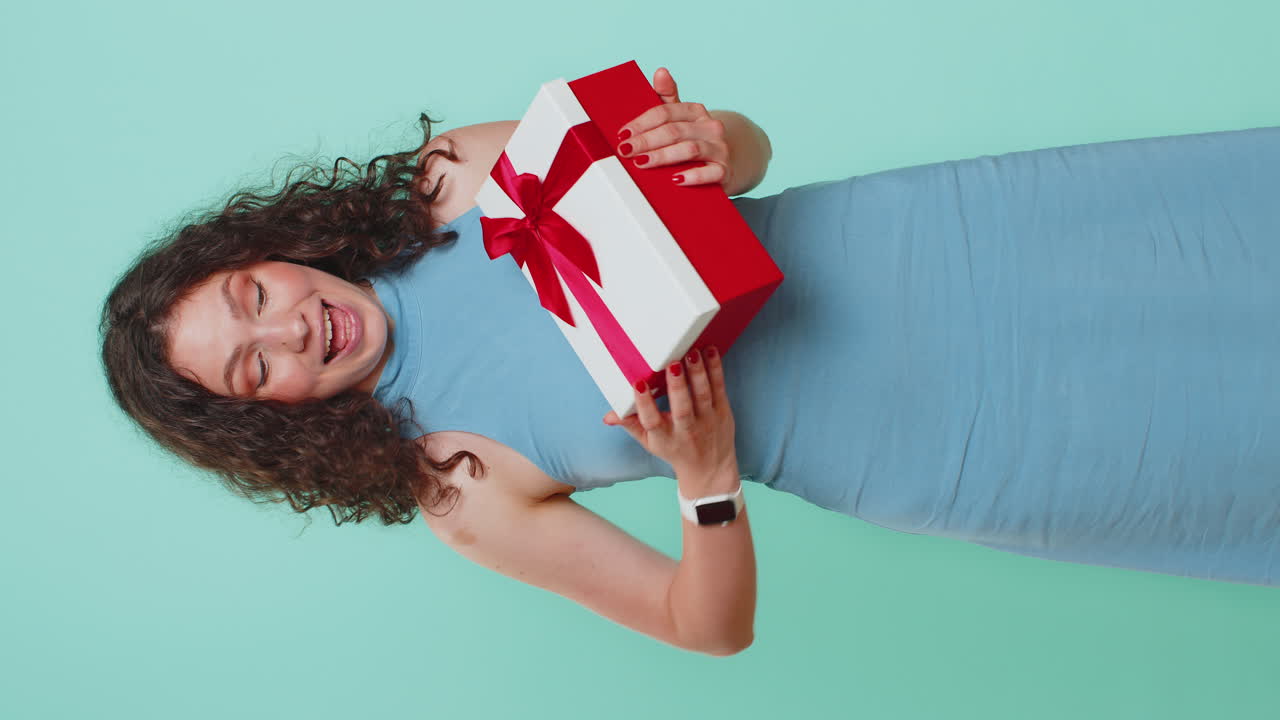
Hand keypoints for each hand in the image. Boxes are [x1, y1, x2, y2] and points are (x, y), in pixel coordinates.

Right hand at [602, 346, 737, 481]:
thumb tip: (608, 416)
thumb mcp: (650, 442)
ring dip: (697, 373)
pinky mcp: (723, 412)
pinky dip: (715, 369)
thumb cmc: (675, 450)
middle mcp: (686, 430)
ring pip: (702, 395)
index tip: (638, 383)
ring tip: (692, 353)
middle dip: (677, 386)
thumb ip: (630, 425)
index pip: (651, 421)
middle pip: (682, 408)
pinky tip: (710, 351)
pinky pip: (719, 388)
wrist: (709, 469)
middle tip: (672, 364)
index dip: (644, 403)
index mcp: (664, 437)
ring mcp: (707, 420)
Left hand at [615, 67, 733, 189]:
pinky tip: (675, 179)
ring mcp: (719, 148)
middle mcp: (710, 127)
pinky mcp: (725, 170)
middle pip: (674, 131)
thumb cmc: (693, 139)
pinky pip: (711, 173)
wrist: (725, 162)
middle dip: (646, 141)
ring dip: (662, 156)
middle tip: (626, 151)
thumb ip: (666, 97)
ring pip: (690, 149)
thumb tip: (660, 71)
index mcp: (695, 111)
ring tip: (641, 163)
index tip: (622, 135)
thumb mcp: (679, 119)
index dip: (641, 123)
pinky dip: (693, 176)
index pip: (665, 113)